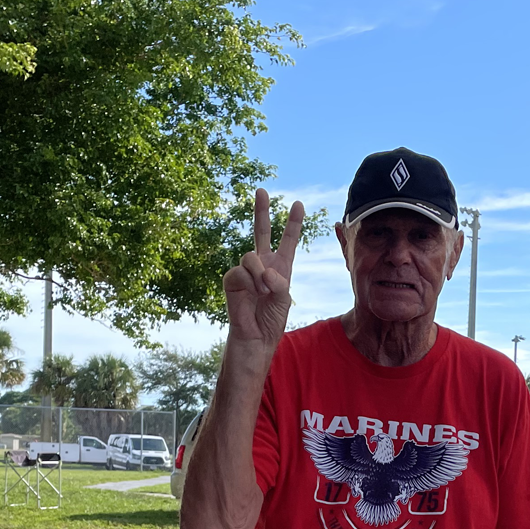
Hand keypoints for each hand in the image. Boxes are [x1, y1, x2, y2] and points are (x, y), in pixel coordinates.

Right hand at [222, 189, 304, 347]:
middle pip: (261, 231)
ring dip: (260, 274)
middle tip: (261, 190)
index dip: (293, 223)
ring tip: (263, 291)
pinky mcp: (231, 279)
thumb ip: (279, 281)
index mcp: (281, 267)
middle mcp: (263, 264)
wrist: (255, 337)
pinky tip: (252, 293)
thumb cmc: (271, 320)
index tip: (298, 204)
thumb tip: (263, 269)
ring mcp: (246, 271)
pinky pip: (240, 270)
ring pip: (251, 256)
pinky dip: (248, 281)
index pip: (287, 241)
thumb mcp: (284, 299)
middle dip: (261, 211)